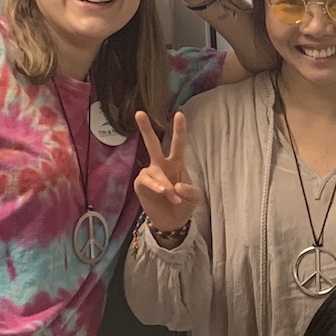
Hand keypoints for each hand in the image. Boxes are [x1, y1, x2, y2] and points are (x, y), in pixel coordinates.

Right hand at [134, 110, 201, 231]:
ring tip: (174, 197)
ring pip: (155, 172)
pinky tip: (163, 192)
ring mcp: (150, 173)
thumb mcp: (195, 198)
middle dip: (145, 128)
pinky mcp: (141, 184)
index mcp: (177, 163)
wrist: (172, 222)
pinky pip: (146, 181)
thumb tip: (175, 186)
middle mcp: (161, 164)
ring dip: (165, 185)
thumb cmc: (185, 204)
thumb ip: (190, 191)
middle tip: (139, 113)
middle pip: (152, 143)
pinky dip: (157, 187)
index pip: (178, 143)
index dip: (179, 129)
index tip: (179, 114)